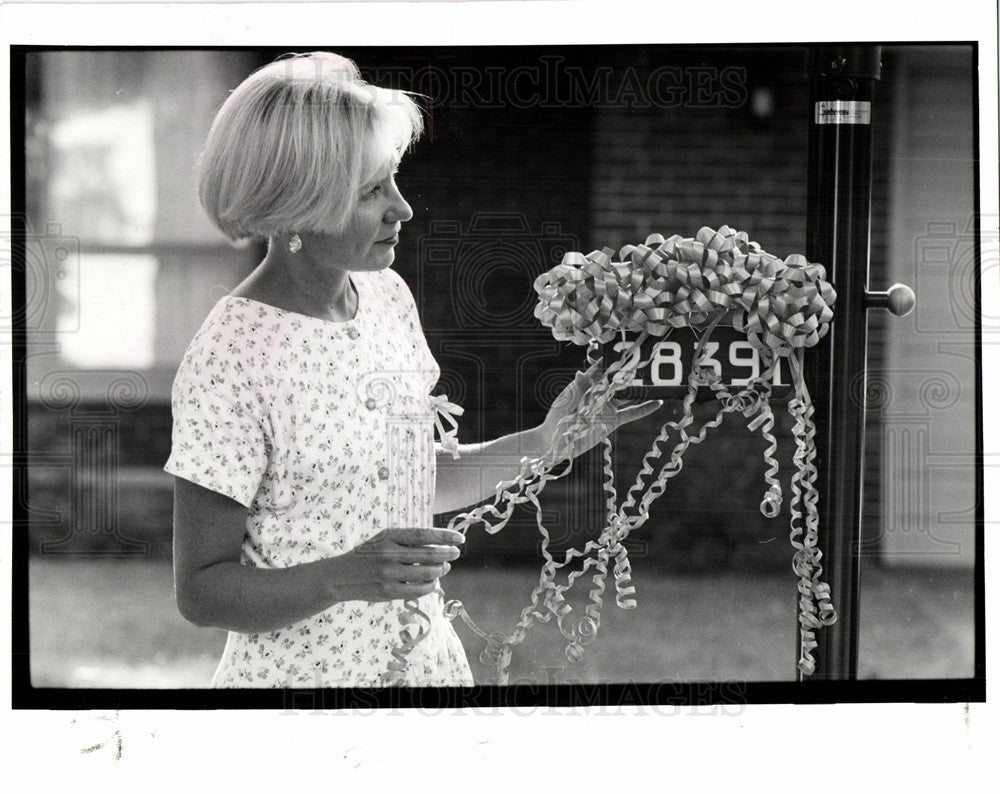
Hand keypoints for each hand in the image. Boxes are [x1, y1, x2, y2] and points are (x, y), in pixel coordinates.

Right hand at [332, 527, 464, 601]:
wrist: (341, 575)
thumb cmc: (369, 555)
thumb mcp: (384, 539)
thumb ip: (408, 540)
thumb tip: (440, 544)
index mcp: (389, 536)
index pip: (423, 534)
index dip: (444, 536)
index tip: (459, 538)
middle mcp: (388, 553)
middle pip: (428, 555)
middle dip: (447, 554)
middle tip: (455, 553)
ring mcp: (388, 573)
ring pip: (426, 574)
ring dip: (440, 570)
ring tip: (444, 567)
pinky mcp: (388, 591)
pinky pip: (418, 590)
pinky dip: (430, 585)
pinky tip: (433, 581)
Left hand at [536, 361, 662, 460]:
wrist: (557, 442)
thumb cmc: (557, 418)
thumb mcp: (565, 401)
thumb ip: (576, 388)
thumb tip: (581, 372)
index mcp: (587, 385)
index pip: (600, 370)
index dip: (610, 360)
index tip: (622, 350)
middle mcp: (599, 394)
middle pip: (617, 380)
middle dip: (629, 371)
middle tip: (644, 360)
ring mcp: (608, 407)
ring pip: (627, 394)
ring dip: (640, 387)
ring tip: (656, 377)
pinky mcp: (613, 420)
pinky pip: (631, 414)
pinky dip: (645, 409)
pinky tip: (658, 403)